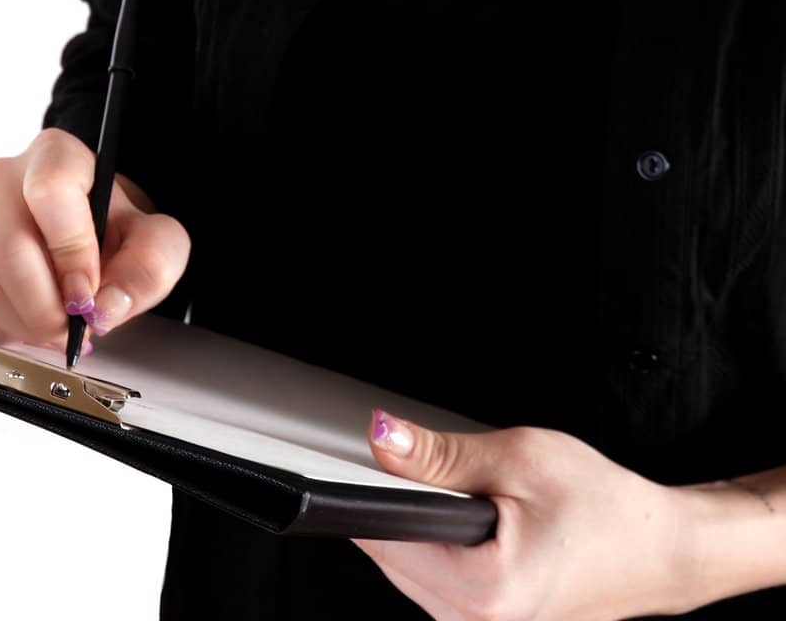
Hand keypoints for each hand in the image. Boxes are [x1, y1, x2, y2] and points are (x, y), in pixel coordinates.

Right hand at [0, 127, 190, 353]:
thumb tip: (105, 305)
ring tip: (53, 327)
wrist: (84, 239)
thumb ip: (149, 266)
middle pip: (7, 247)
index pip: (50, 189)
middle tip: (71, 331)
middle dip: (44, 307)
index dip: (70, 249)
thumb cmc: (115, 234)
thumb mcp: (156, 243)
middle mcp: (1, 176)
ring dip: (22, 325)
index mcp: (56, 155)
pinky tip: (19, 322)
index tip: (88, 294)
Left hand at [350, 412, 695, 619]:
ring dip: (420, 529)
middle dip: (399, 506)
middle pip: (391, 558)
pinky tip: (472, 525)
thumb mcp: (519, 457)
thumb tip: (380, 438)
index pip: (385, 539)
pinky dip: (439, 548)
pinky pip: (435, 585)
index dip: (369, 489)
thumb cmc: (604, 505)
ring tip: (470, 498)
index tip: (368, 460)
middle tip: (440, 470)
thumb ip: (440, 454)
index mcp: (483, 589)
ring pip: (410, 572)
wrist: (658, 549)